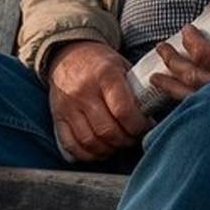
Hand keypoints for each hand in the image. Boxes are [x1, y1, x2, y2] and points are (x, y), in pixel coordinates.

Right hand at [46, 40, 150, 160]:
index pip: (124, 111)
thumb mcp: (122, 67)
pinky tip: (100, 150)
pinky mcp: (57, 116)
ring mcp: (68, 105)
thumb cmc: (102, 64)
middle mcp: (84, 91)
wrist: (69, 55)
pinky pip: (71, 145)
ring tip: (119, 144)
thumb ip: (136, 91)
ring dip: (109, 150)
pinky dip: (87, 154)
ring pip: (90, 141)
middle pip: (107, 131)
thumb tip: (152, 117)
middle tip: (134, 137)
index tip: (146, 127)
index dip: (138, 126)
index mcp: (105, 75)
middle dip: (126, 141)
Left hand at [146, 24, 209, 101]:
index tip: (187, 30)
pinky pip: (207, 106)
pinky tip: (175, 95)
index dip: (190, 41)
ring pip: (196, 96)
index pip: (206, 54)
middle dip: (173, 62)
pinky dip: (187, 100)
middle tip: (162, 48)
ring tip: (156, 76)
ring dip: (172, 86)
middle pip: (194, 77)